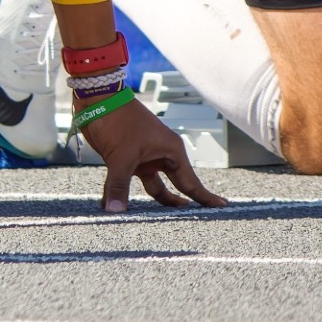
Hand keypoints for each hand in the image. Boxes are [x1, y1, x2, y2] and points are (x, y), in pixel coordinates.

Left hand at [81, 100, 227, 212]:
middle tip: (197, 222)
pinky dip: (125, 194)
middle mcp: (161, 155)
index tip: (223, 207)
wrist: (97, 99)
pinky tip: (119, 207)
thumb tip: (114, 211)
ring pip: (155, 186)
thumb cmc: (118, 120)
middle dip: (183, 204)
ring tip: (162, 222)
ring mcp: (145, 158)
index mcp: (171, 150)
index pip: (192, 182)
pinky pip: (130, 182)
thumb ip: (118, 186)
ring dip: (154, 202)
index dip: (206, 197)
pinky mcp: (128, 159)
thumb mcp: (120, 155)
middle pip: (177, 186)